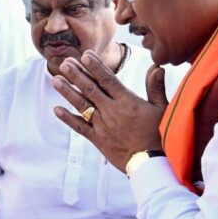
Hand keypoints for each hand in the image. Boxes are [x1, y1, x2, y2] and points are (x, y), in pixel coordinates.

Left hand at [52, 50, 168, 171]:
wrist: (150, 163)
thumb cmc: (159, 135)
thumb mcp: (161, 109)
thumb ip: (155, 87)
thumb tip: (156, 66)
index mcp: (127, 102)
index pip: (108, 80)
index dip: (95, 66)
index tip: (85, 54)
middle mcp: (112, 111)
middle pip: (91, 89)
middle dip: (76, 75)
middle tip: (64, 63)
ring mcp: (102, 125)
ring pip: (82, 105)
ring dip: (68, 92)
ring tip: (55, 79)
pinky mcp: (97, 139)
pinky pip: (80, 127)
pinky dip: (68, 119)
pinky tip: (57, 109)